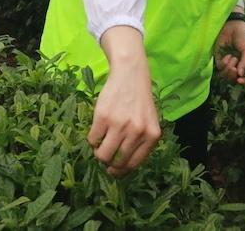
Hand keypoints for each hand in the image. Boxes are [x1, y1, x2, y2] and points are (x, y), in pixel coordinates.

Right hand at [89, 28, 161, 176]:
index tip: (114, 170)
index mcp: (152, 136)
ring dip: (99, 153)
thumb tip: (122, 166)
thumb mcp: (148, 122)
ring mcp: (120, 125)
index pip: (134, 164)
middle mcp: (137, 133)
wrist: (130, 74)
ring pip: (103, 154)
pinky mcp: (103, 117)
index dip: (121, 170)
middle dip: (109, 162)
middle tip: (105, 155)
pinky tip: (97, 130)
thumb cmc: (139, 100)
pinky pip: (93, 139)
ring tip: (100, 144)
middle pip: (118, 161)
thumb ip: (141, 142)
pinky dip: (92, 139)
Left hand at [215, 19, 244, 84]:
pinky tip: (228, 56)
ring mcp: (226, 61)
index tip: (241, 81)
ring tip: (233, 59)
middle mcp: (235, 64)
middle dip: (233, 76)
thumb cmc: (243, 36)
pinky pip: (220, 67)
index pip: (244, 78)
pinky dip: (224, 63)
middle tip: (235, 69)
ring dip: (229, 70)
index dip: (243, 82)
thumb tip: (241, 75)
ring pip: (226, 74)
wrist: (232, 25)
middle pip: (233, 78)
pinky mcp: (218, 57)